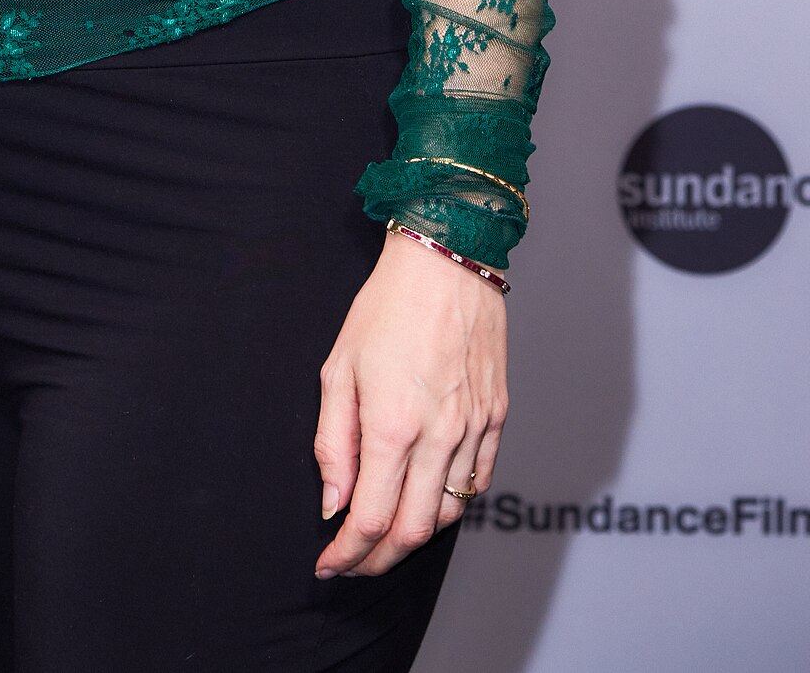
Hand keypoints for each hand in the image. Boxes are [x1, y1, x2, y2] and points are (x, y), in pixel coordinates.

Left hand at [314, 229, 505, 577]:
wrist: (446, 261)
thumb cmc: (385, 307)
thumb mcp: (338, 367)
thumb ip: (333, 442)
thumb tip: (333, 503)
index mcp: (393, 424)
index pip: (370, 518)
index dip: (348, 553)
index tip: (329, 564)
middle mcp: (439, 436)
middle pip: (413, 531)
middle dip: (378, 559)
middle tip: (354, 562)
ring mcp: (474, 430)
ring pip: (450, 515)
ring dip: (415, 537)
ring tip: (386, 537)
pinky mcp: (497, 419)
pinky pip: (478, 483)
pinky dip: (453, 505)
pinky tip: (429, 501)